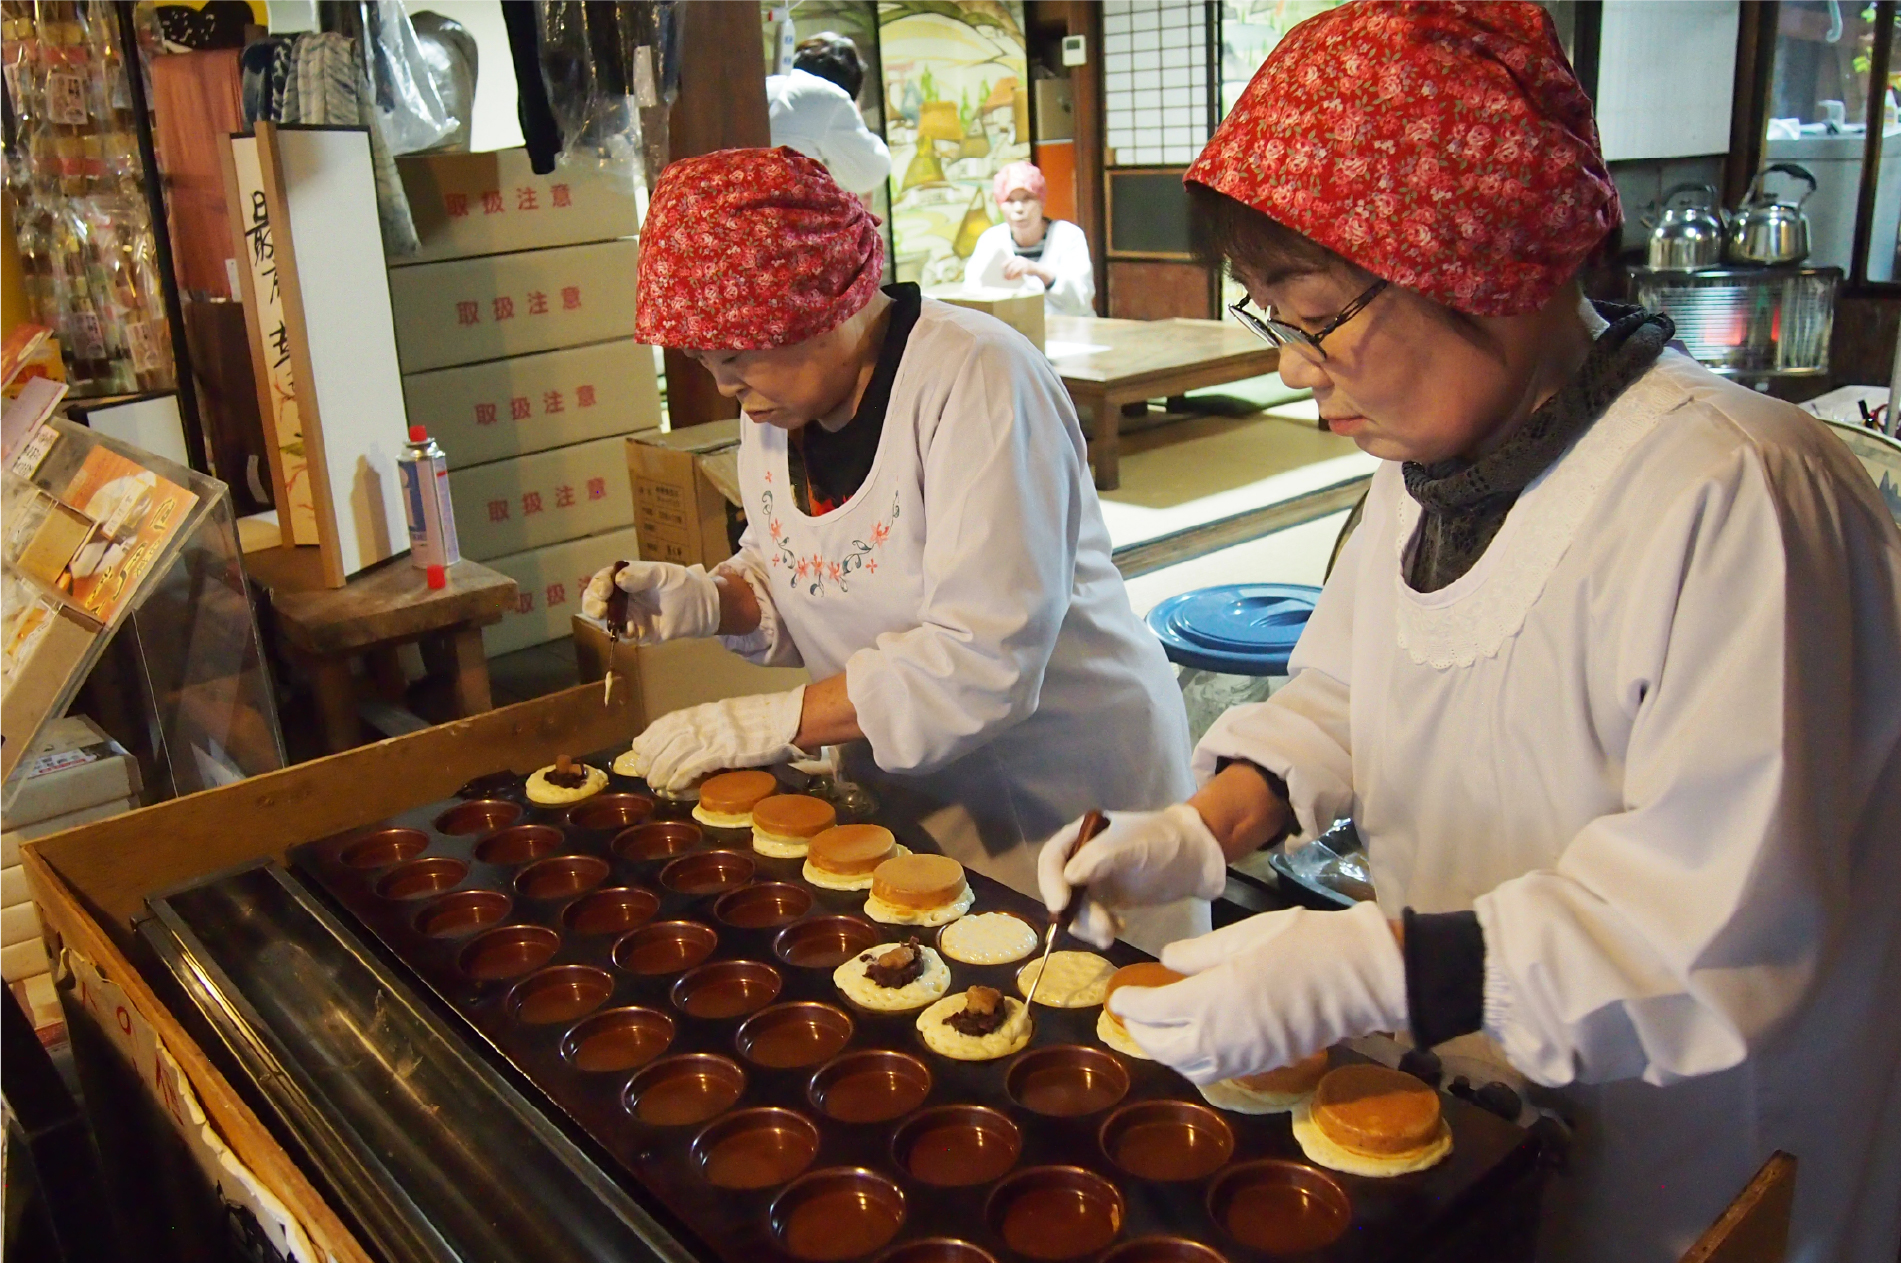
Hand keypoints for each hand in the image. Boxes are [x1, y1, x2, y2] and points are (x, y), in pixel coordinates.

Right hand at [581, 560, 721, 643]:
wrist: (700, 606)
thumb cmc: (680, 583)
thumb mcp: (662, 574)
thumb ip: (640, 576)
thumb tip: (618, 580)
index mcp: (624, 578)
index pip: (601, 580)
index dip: (598, 585)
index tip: (604, 589)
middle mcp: (621, 597)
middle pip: (595, 601)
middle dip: (592, 605)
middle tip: (600, 609)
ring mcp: (627, 615)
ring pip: (604, 619)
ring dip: (604, 621)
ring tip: (614, 621)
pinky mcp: (636, 632)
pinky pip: (622, 635)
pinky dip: (623, 633)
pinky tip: (633, 630)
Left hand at [623, 688, 806, 791]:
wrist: (790, 719)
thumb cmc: (768, 720)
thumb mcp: (735, 716)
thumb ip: (717, 726)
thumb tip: (703, 743)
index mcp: (708, 711)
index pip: (670, 720)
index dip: (652, 734)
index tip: (640, 745)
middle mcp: (706, 721)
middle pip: (667, 738)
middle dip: (651, 756)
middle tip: (643, 770)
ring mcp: (714, 736)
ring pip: (675, 754)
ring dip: (661, 770)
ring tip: (654, 783)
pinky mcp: (724, 751)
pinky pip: (694, 766)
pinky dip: (680, 777)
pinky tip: (672, 786)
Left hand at [1001, 256, 1030, 280]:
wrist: (1036, 268)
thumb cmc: (1025, 267)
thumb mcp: (1019, 264)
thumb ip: (1013, 266)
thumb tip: (1005, 273)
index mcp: (1017, 258)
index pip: (1009, 260)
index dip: (1004, 263)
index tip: (1000, 268)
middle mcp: (1020, 260)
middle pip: (1011, 265)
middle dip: (1007, 272)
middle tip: (1005, 277)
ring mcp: (1024, 264)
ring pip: (1015, 269)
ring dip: (1011, 275)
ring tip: (1008, 279)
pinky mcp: (1027, 269)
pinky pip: (1020, 273)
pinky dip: (1016, 277)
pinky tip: (1014, 279)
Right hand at [1036, 804, 1226, 947]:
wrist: (1197, 858)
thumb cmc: (1166, 841)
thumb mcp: (1134, 846)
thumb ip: (1101, 858)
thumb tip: (1068, 876)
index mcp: (1082, 835)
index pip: (1053, 858)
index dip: (1051, 881)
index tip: (1061, 905)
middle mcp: (1082, 858)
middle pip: (1060, 888)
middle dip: (1075, 911)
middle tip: (1098, 928)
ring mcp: (1095, 880)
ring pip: (1076, 908)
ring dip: (1088, 925)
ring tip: (1111, 934)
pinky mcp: (1108, 899)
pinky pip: (1092, 918)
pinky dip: (1100, 928)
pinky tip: (1119, 929)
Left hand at [1107, 902, 1405, 1083]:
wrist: (1359, 977)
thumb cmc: (1303, 944)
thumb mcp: (1243, 935)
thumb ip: (1197, 953)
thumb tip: (1166, 962)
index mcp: (1210, 1000)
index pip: (1151, 1012)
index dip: (1129, 1004)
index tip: (1119, 995)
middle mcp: (1220, 1038)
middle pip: (1161, 1047)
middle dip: (1140, 1031)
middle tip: (1134, 1012)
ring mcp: (1243, 1057)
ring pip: (1185, 1067)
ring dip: (1164, 1051)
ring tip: (1160, 1028)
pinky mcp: (1263, 1065)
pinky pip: (1214, 1073)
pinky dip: (1193, 1062)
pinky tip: (1195, 1041)